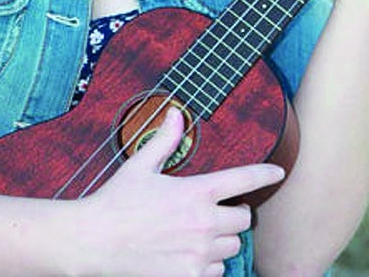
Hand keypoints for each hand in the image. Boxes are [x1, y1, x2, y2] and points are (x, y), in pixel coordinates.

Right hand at [75, 107, 283, 276]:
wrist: (96, 241)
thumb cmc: (117, 200)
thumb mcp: (140, 164)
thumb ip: (164, 139)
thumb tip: (175, 113)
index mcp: (195, 192)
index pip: (242, 180)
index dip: (264, 174)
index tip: (278, 172)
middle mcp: (204, 224)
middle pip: (244, 220)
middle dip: (234, 213)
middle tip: (215, 210)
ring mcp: (199, 254)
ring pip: (232, 247)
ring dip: (222, 240)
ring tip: (200, 233)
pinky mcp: (190, 276)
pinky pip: (217, 271)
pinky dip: (210, 263)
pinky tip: (191, 253)